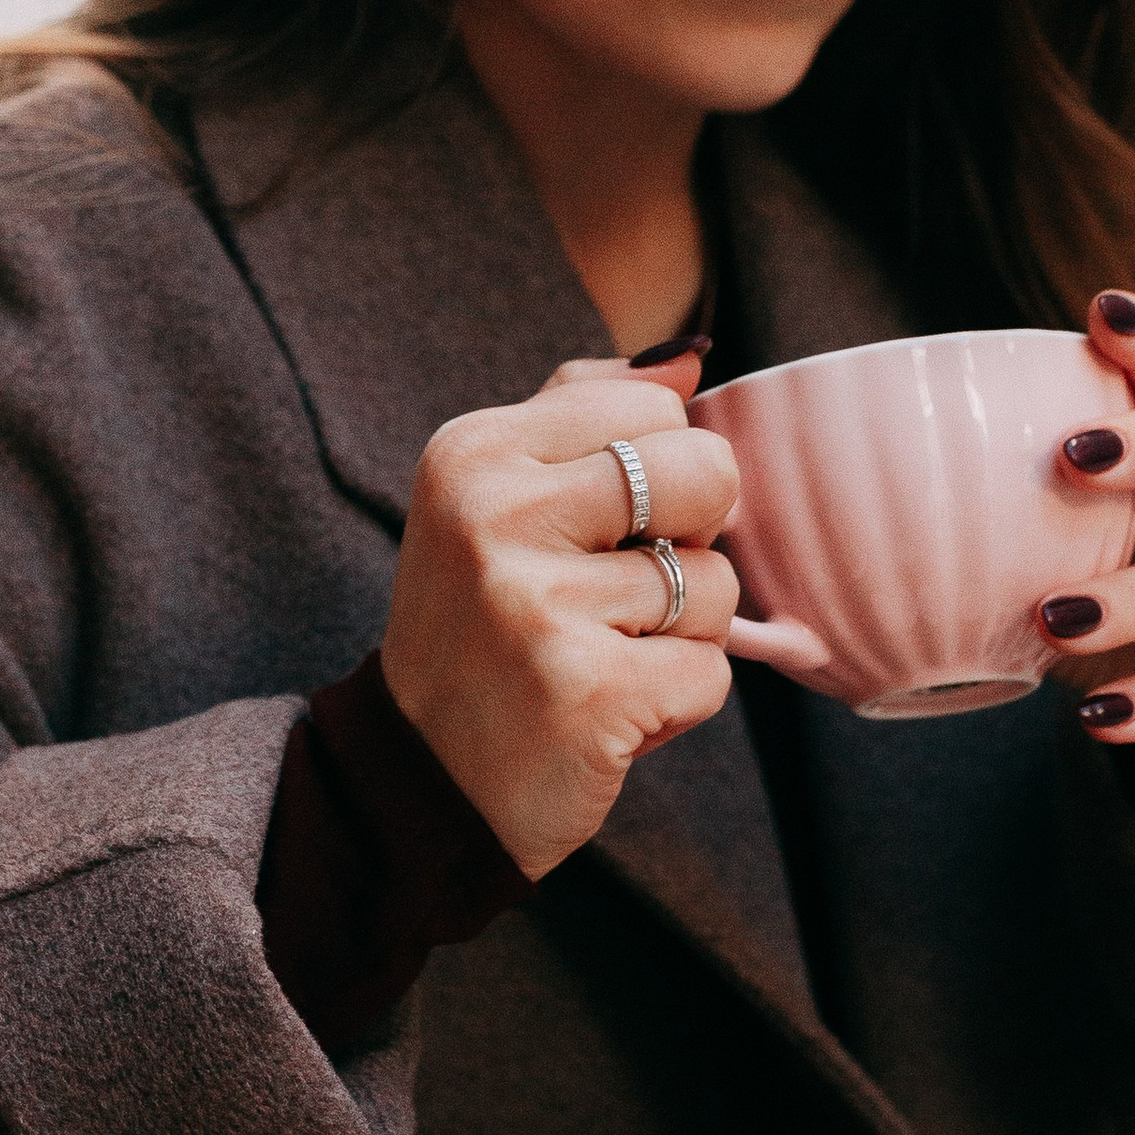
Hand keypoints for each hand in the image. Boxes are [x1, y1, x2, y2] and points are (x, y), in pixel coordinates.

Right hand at [381, 351, 740, 879]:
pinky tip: (607, 709)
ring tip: (601, 655)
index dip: (659, 472)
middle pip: (705, 474)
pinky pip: (711, 673)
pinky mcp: (586, 691)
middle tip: (623, 589)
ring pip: (714, 584)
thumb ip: (585, 411)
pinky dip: (677, 703)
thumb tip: (690, 356)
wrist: (420, 778)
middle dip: (695, 538)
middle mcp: (496, 515)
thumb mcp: (497, 497)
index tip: (599, 526)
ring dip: (680, 635)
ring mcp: (538, 605)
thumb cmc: (481, 625)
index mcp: (474, 451)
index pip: (653, 407)